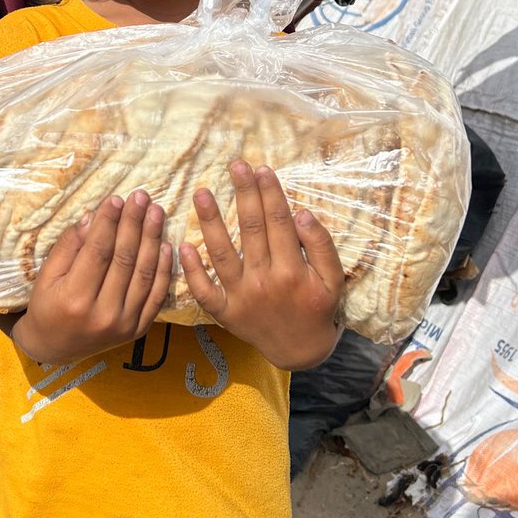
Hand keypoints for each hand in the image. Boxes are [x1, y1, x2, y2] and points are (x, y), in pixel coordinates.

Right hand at [0, 191, 172, 363]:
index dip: (108, 223)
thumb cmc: (46, 306)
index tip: (116, 199)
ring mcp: (125, 324)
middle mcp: (103, 314)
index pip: (98, 252)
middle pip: (124, 259)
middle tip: (141, 197)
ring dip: (153, 239)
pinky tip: (166, 244)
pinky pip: (157, 295)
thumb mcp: (46, 275)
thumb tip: (93, 217)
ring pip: (144, 274)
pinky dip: (164, 269)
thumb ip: (69, 247)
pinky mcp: (138, 329)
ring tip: (156, 212)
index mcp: (75, 300)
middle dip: (134, 223)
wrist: (56, 347)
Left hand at [179, 161, 343, 370]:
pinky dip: (193, 270)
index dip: (270, 193)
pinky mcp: (225, 313)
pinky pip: (204, 292)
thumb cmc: (318, 308)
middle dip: (244, 194)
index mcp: (293, 271)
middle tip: (235, 166)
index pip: (279, 222)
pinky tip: (183, 245)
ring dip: (210, 222)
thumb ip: (320, 245)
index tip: (261, 169)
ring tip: (201, 193)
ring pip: (222, 254)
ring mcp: (241, 298)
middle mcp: (265, 282)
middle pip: (251, 230)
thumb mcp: (333, 279)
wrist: (301, 351)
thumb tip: (301, 212)